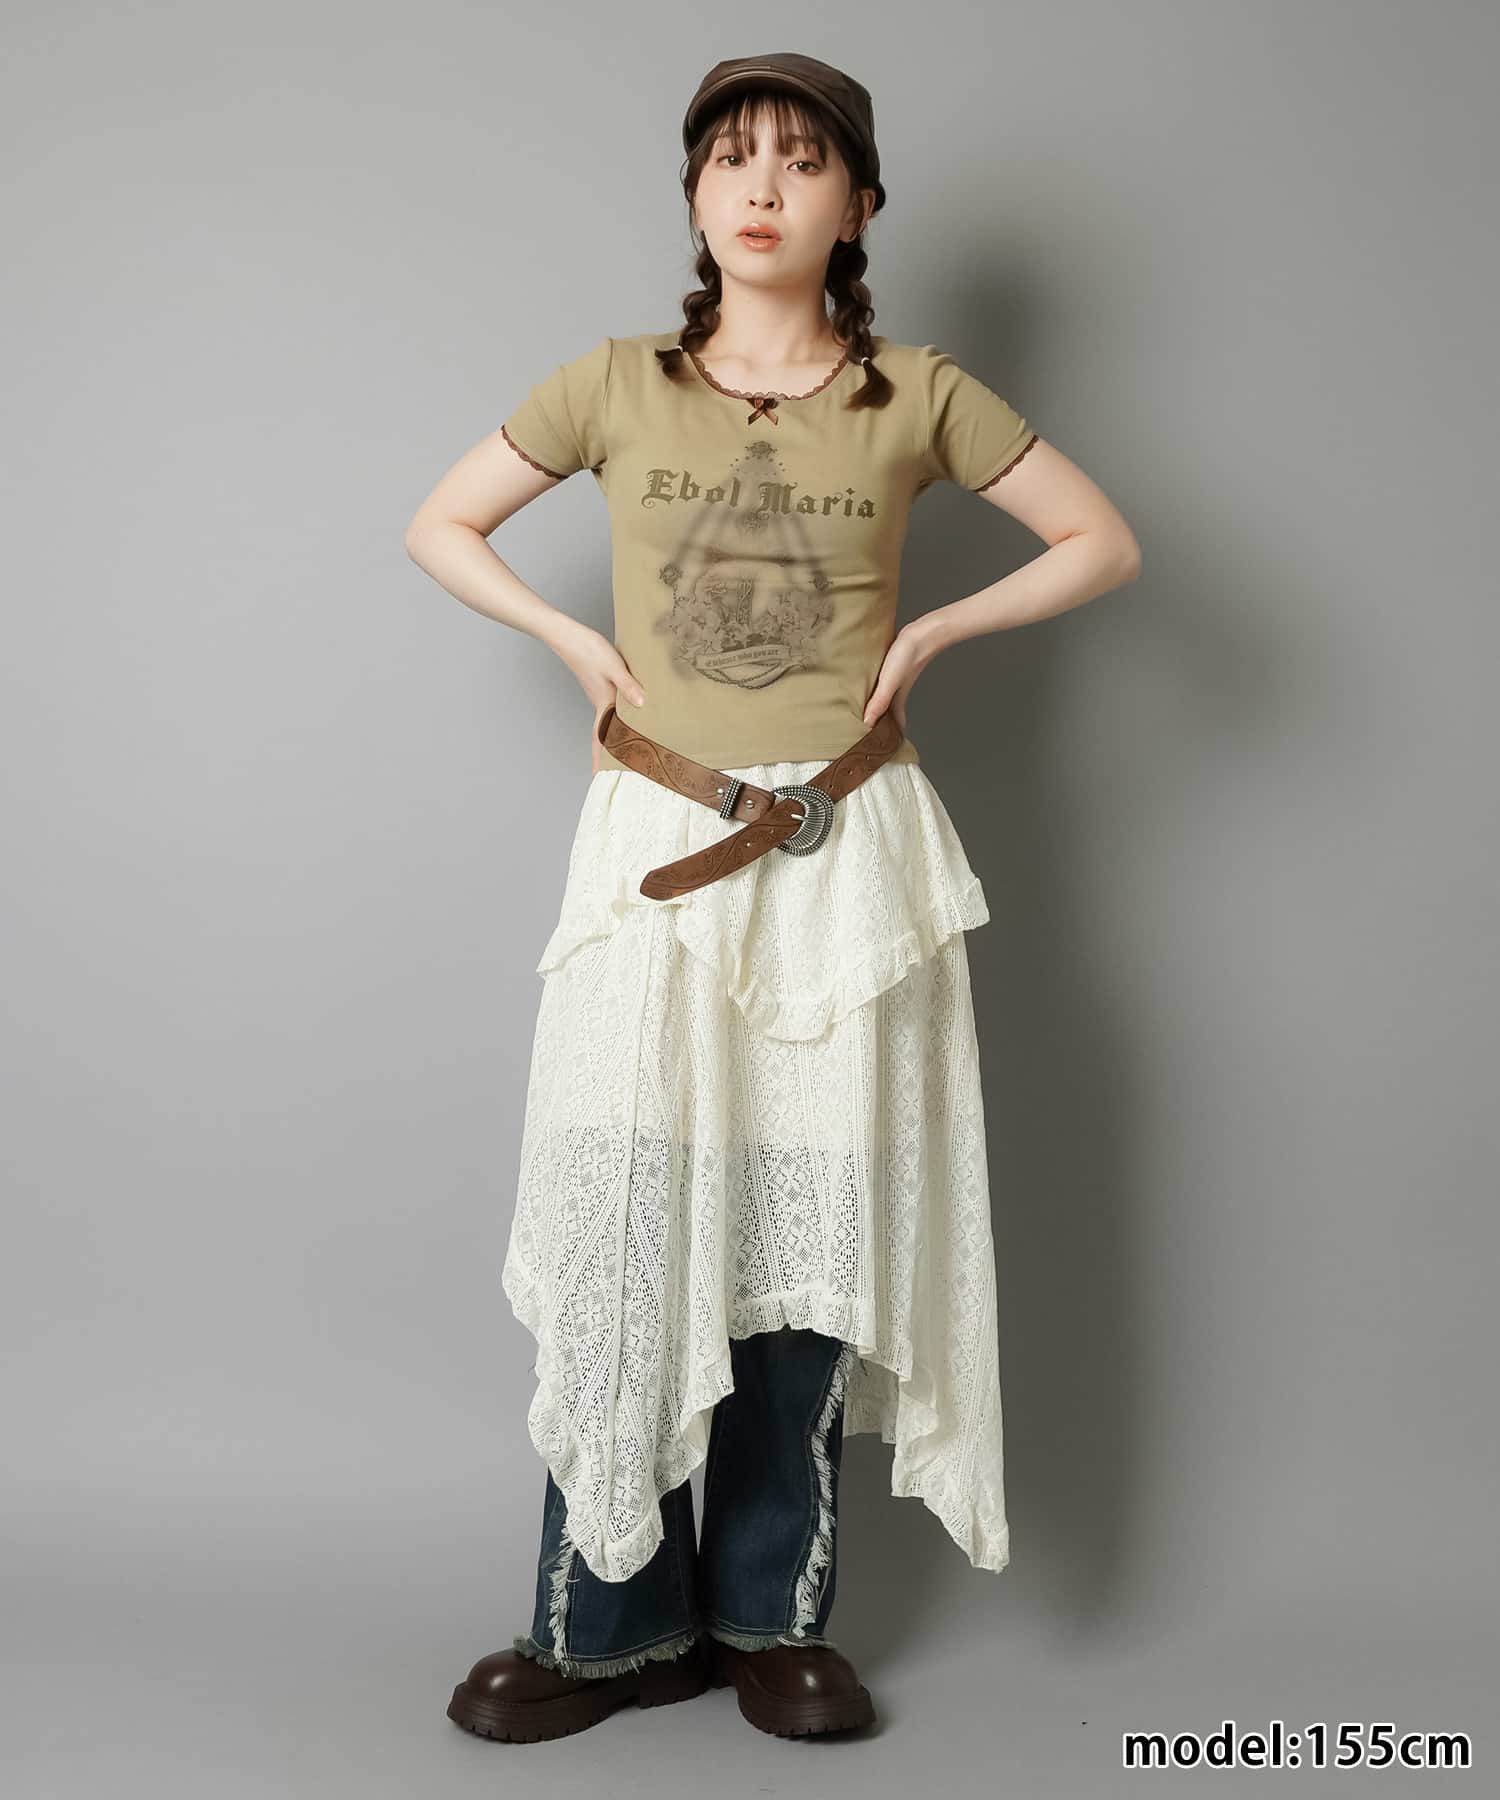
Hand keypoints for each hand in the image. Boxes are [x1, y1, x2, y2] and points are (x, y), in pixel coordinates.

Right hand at [556, 626, 646, 774]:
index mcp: (602, 704)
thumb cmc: (588, 650)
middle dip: (612, 752)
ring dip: (618, 734)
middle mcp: (600, 703)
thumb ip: (628, 686)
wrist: (569, 635)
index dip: (600, 759)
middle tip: (622, 769)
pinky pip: (614, 707)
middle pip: (606, 734)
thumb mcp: (613, 667)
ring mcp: (600, 694)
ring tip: (630, 746)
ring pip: (611, 720)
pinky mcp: (602, 684)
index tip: (598, 777)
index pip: (601, 738)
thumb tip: (641, 705)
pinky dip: (621, 715)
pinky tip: (631, 711)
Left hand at [861, 623, 933, 734]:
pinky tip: (869, 684)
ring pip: (885, 699)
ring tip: (862, 712)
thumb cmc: (908, 656)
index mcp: (896, 699)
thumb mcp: (889, 681)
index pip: (893, 723)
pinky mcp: (894, 667)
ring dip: (877, 706)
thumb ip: (879, 701)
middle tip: (865, 733)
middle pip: (888, 712)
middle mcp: (897, 692)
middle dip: (880, 724)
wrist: (923, 632)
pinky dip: (877, 690)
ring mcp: (896, 680)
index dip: (888, 736)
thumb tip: (867, 723)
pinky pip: (883, 684)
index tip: (880, 748)